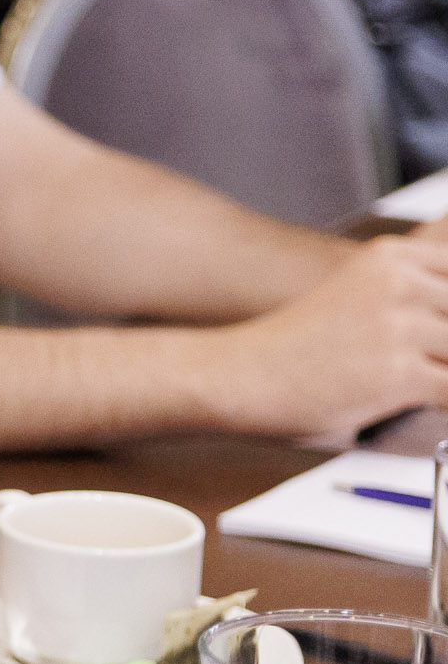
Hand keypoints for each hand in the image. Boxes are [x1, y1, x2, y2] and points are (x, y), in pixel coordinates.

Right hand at [212, 227, 447, 439]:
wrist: (237, 374)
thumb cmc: (294, 347)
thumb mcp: (362, 296)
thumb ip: (416, 300)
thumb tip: (446, 333)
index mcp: (392, 258)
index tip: (437, 333)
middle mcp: (399, 283)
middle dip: (447, 346)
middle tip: (425, 358)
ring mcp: (399, 327)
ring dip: (444, 372)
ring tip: (418, 381)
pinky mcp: (398, 373)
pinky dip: (445, 405)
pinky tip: (419, 403)